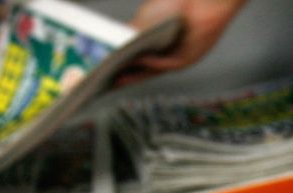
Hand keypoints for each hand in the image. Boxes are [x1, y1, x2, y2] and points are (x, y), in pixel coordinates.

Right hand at [118, 0, 247, 85]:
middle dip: (125, 78)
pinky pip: (167, 64)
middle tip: (106, 84)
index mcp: (158, 48)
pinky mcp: (188, 59)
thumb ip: (132, 33)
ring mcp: (177, 60)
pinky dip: (152, 63)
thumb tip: (112, 48)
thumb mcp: (146, 18)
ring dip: (135, 75)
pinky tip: (139, 60)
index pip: (137, 63)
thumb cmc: (176, 3)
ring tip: (115, 77)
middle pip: (143, 72)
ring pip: (153, 71)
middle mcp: (168, 57)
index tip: (104, 76)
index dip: (121, 69)